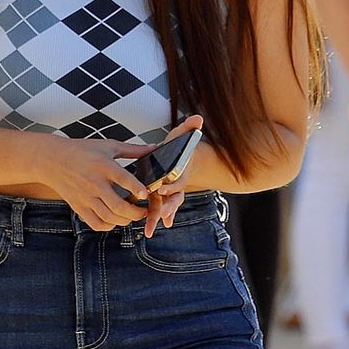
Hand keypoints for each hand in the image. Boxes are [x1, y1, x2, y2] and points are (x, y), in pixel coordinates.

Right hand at [34, 136, 153, 230]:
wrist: (52, 160)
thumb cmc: (81, 151)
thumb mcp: (108, 146)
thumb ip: (133, 150)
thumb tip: (154, 148)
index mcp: (103, 166)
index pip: (123, 179)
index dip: (136, 188)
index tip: (146, 194)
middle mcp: (94, 183)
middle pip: (118, 206)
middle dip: (136, 213)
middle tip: (144, 210)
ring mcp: (86, 197)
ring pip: (109, 217)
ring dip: (125, 220)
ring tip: (133, 215)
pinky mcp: (79, 207)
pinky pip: (96, 223)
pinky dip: (109, 226)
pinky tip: (115, 219)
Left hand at [142, 115, 204, 237]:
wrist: (185, 156)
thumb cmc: (182, 145)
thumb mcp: (184, 134)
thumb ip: (190, 127)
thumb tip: (199, 118)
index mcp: (180, 171)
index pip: (177, 180)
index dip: (172, 184)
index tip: (163, 188)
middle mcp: (176, 183)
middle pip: (174, 198)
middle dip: (168, 207)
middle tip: (163, 216)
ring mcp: (169, 190)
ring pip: (165, 206)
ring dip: (158, 217)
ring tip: (149, 230)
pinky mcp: (162, 193)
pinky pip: (160, 207)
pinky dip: (157, 217)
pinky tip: (152, 227)